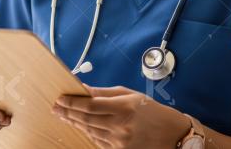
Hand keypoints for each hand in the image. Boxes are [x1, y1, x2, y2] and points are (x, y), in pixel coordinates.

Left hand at [51, 84, 191, 148]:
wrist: (174, 136)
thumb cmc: (153, 112)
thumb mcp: (131, 95)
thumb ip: (105, 93)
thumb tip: (84, 88)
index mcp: (123, 108)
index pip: (90, 104)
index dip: (72, 102)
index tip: (60, 98)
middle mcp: (120, 126)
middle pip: (86, 119)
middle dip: (68, 112)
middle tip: (56, 108)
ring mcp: (120, 142)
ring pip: (89, 131)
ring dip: (75, 123)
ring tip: (64, 116)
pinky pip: (98, 142)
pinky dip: (88, 133)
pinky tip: (80, 126)